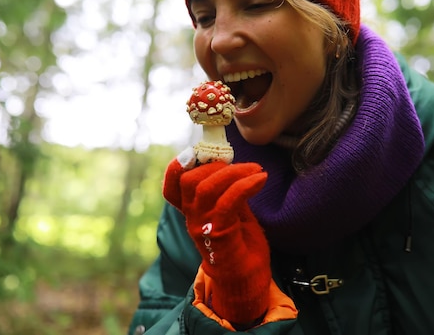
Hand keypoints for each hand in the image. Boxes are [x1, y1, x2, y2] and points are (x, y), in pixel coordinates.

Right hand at [162, 152, 270, 325]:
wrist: (247, 281)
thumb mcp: (234, 212)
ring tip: (257, 169)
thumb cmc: (241, 246)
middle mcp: (192, 218)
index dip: (178, 166)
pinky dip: (245, 185)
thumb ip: (228, 191)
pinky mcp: (219, 234)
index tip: (200, 152)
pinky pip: (228, 201)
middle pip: (188, 180)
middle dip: (216, 164)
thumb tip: (233, 166)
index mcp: (192, 212)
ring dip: (235, 172)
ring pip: (207, 187)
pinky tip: (261, 179)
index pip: (172, 186)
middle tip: (244, 164)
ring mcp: (203, 227)